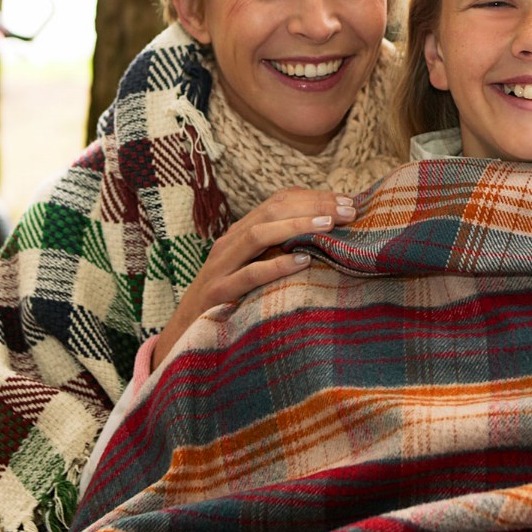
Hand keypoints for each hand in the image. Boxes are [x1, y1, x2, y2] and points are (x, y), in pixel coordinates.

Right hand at [152, 188, 354, 369]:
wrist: (184, 335)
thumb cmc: (228, 302)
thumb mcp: (252, 269)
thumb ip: (279, 252)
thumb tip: (327, 240)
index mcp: (239, 234)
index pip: (277, 201)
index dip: (313, 197)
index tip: (347, 201)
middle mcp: (229, 244)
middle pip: (272, 210)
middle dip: (313, 206)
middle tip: (348, 210)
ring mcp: (221, 267)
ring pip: (259, 234)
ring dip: (297, 225)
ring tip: (329, 225)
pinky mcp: (218, 293)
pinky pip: (249, 275)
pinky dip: (277, 265)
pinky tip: (303, 261)